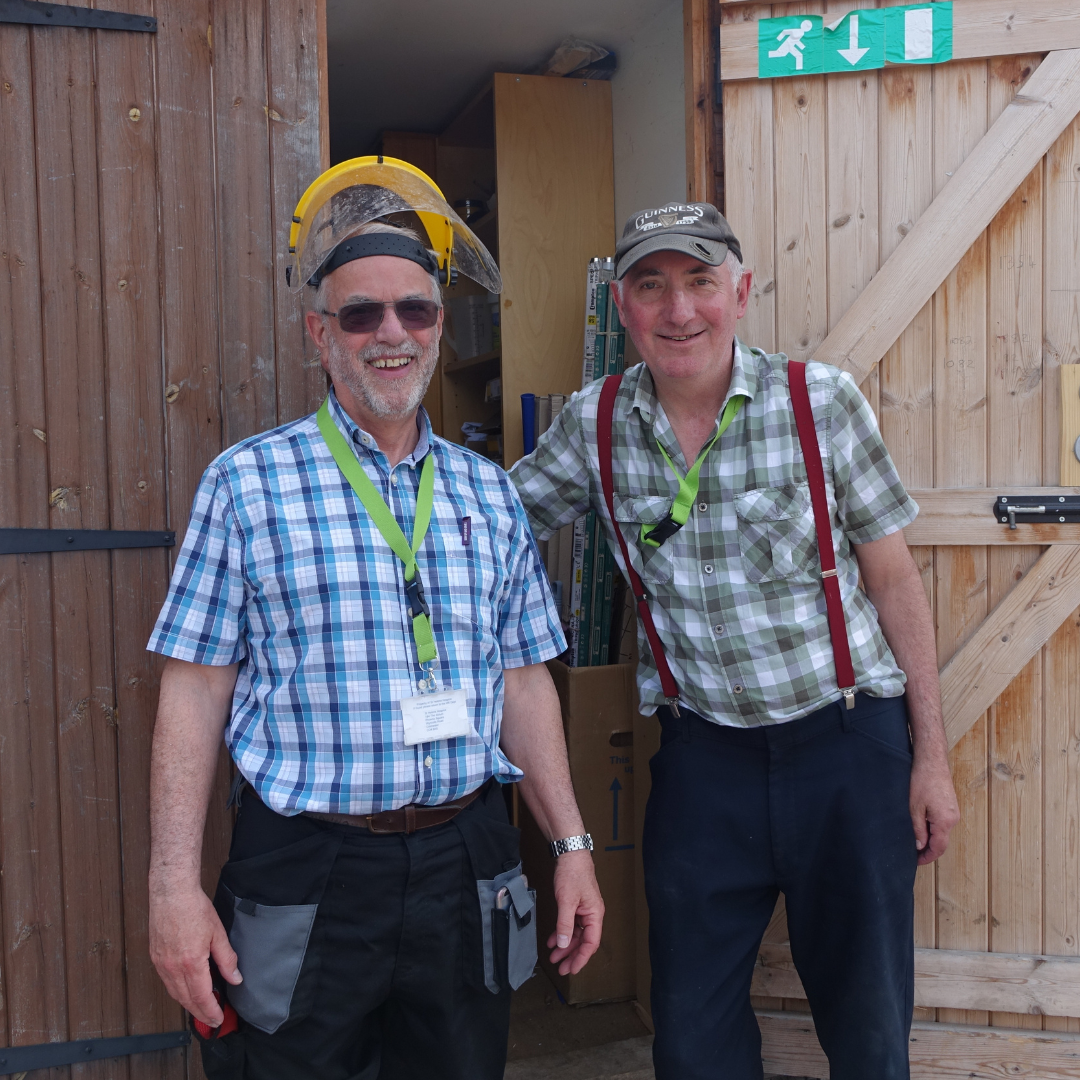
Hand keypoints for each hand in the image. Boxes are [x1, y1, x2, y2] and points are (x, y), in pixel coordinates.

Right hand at [149, 884, 241, 1026]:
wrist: (172, 893)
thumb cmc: (194, 908)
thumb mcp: (218, 933)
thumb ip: (227, 959)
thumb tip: (235, 978)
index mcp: (191, 963)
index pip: (202, 997)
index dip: (211, 1011)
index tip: (218, 1019)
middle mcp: (172, 968)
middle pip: (186, 1000)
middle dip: (200, 1013)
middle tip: (211, 1020)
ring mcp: (161, 964)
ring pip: (174, 993)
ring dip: (188, 1004)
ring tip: (201, 1009)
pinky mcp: (155, 957)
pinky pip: (166, 982)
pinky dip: (177, 992)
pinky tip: (185, 991)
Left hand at [546, 849, 604, 974]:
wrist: (570, 854)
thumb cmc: (572, 874)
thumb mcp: (567, 900)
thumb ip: (565, 924)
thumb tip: (563, 944)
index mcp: (595, 914)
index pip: (591, 943)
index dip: (581, 958)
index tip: (571, 969)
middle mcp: (592, 914)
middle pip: (583, 941)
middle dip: (571, 955)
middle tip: (560, 969)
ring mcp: (584, 910)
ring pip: (576, 935)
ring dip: (564, 946)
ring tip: (553, 957)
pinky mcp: (575, 905)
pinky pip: (570, 925)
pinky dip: (561, 933)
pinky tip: (551, 941)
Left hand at [910, 751, 959, 864]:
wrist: (932, 761)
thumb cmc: (922, 781)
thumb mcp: (914, 808)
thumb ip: (918, 829)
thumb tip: (919, 845)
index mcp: (945, 822)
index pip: (938, 848)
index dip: (927, 857)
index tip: (916, 862)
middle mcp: (953, 819)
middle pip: (941, 842)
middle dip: (928, 850)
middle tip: (913, 854)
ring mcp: (954, 812)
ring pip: (942, 833)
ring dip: (930, 839)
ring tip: (914, 842)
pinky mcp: (951, 806)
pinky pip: (943, 823)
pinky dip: (933, 829)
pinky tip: (922, 828)